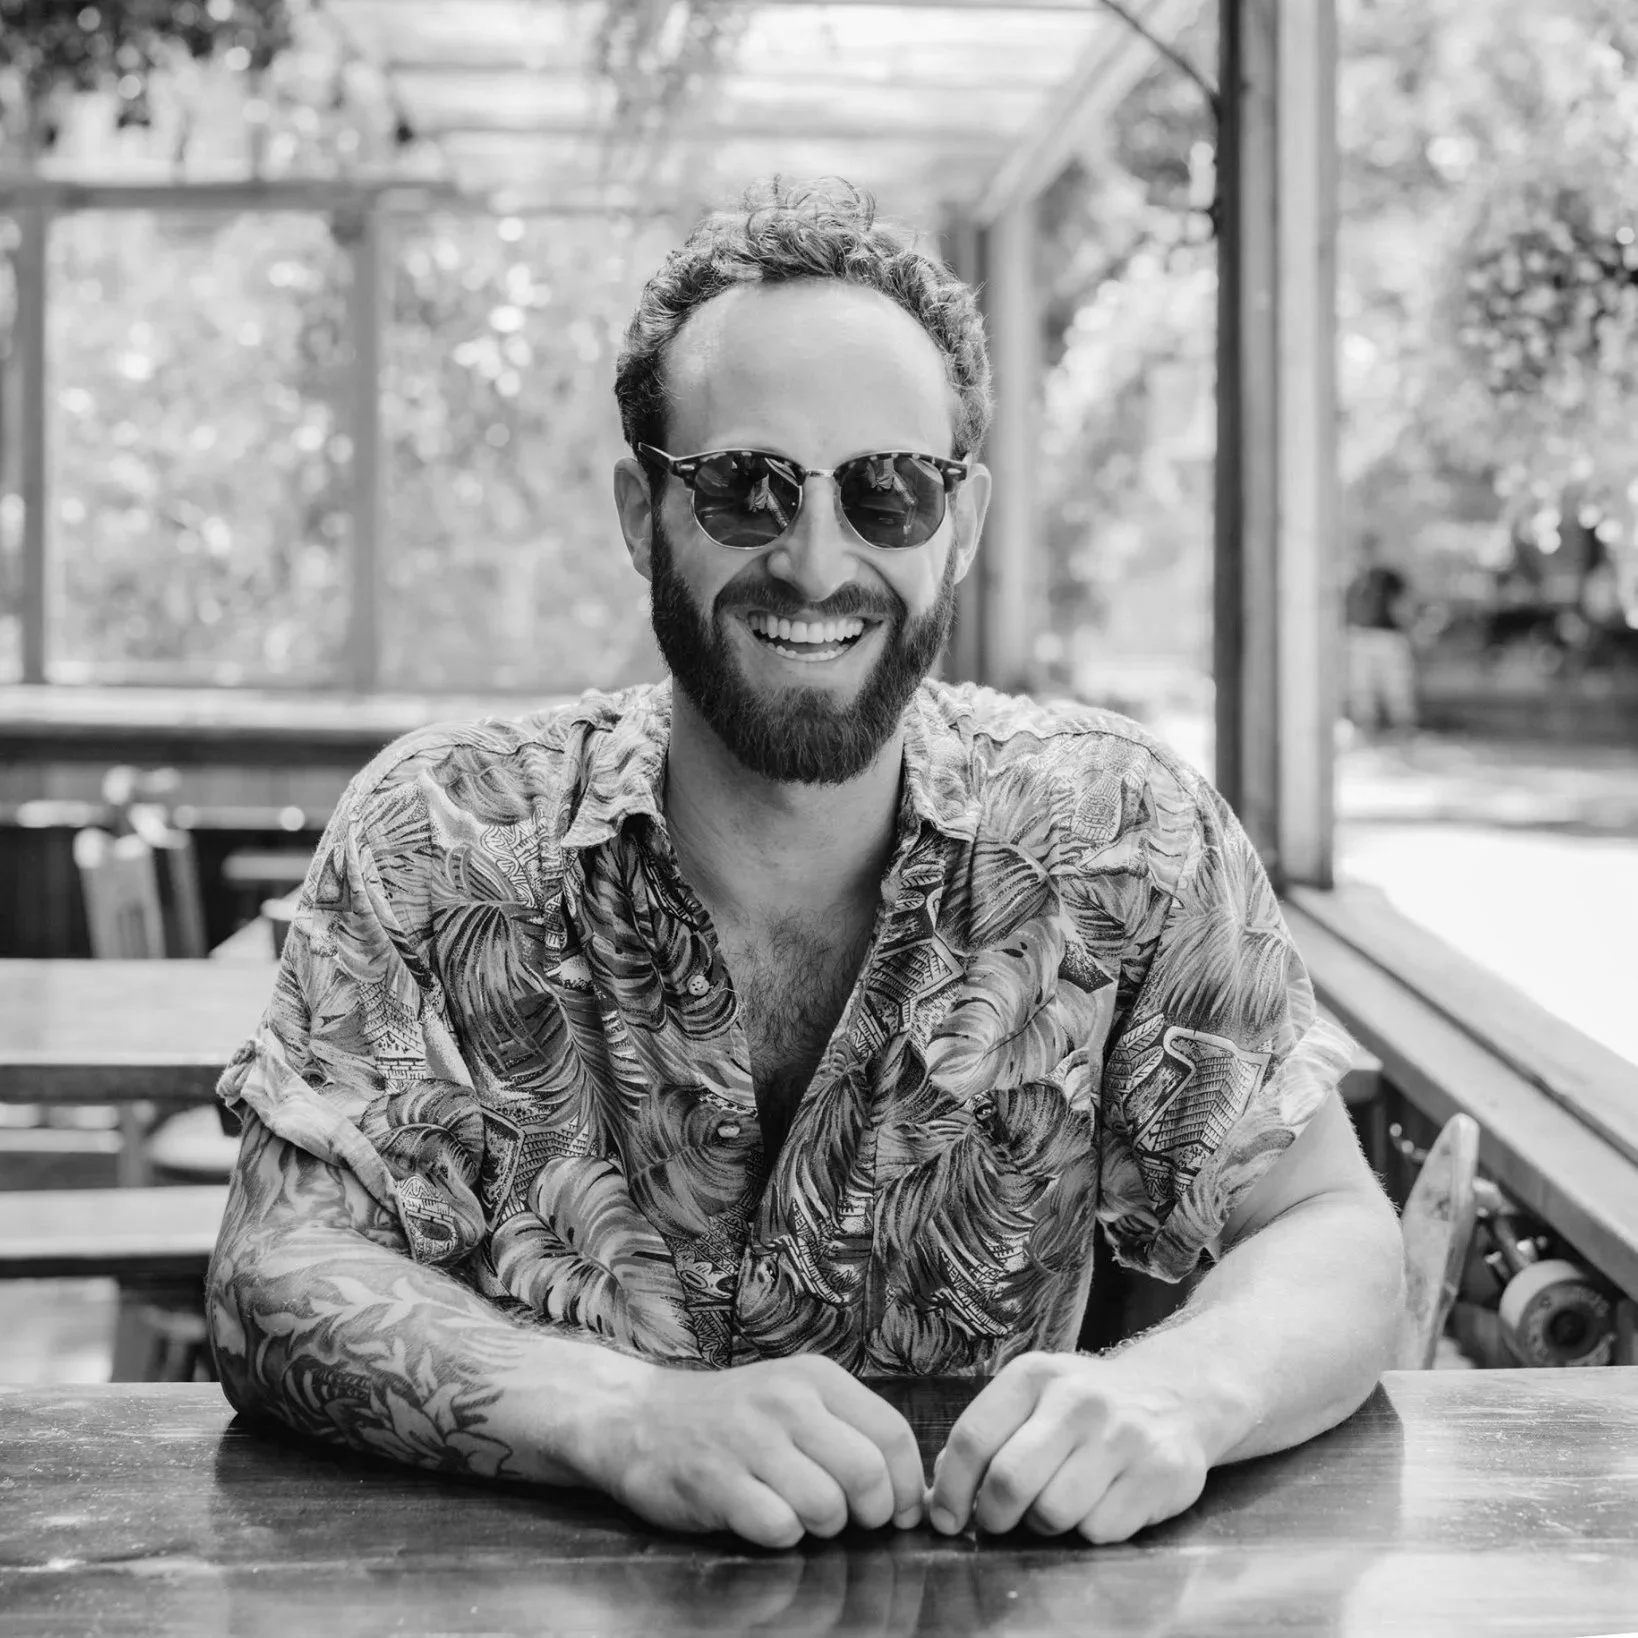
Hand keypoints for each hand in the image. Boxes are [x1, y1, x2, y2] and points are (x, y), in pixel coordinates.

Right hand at [596, 1354, 925, 1548]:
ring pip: (826, 1506)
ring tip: (799, 1514)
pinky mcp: (715, 1480)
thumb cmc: (733, 1418)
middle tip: (848, 1519)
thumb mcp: (795, 1400)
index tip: (900, 1512)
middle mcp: (786, 1400)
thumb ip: (850, 1433)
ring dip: (822, 1527)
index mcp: (816, 1377)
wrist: (640, 1417)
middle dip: (869, 1514)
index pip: (893, 1434)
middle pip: (867, 1474)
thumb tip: (914, 1495)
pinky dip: (780, 1535)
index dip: (906, 1487)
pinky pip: (778, 1527)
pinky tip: (762, 1516)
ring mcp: (748, 1438)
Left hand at [926, 1352, 1209, 1542]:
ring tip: (1058, 1502)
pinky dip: (1091, 1530)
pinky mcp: (1161, 1472)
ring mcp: (1123, 1435)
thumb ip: (986, 1438)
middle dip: (994, 1515)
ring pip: (1054, 1513)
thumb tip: (937, 1498)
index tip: (946, 1519)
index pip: (973, 1438)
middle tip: (999, 1521)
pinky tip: (1102, 1501)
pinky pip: (1100, 1530)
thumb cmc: (1083, 1407)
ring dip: (1045, 1524)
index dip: (950, 1489)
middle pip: (1009, 1481)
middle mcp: (1079, 1399)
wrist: (1173, 1395)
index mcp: (1035, 1375)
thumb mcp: (1032, 1399)